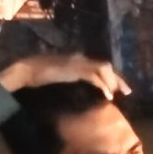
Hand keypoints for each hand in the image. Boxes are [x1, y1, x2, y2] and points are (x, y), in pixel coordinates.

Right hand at [0, 53, 130, 97]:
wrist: (25, 71)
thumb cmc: (38, 77)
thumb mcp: (59, 79)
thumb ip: (70, 81)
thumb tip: (80, 92)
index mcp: (75, 60)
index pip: (98, 66)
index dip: (110, 77)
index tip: (117, 88)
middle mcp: (78, 58)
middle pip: (104, 66)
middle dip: (117, 79)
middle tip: (126, 91)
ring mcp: (76, 62)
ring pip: (103, 68)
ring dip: (112, 81)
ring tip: (117, 94)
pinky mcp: (74, 69)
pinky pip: (93, 76)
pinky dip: (102, 85)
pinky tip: (107, 95)